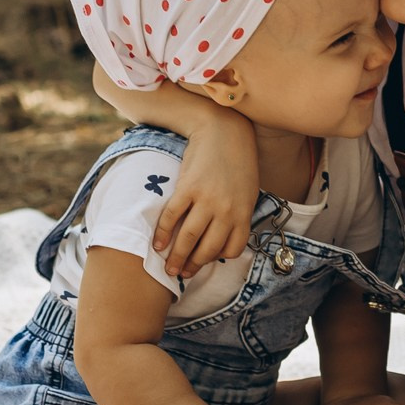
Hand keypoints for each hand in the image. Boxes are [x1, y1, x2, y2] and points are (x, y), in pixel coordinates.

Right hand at [152, 114, 258, 277]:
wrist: (223, 131)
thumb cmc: (236, 161)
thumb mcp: (246, 191)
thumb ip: (237, 214)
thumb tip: (221, 238)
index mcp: (243, 213)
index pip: (232, 249)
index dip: (216, 259)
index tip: (204, 263)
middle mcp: (226, 210)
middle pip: (208, 249)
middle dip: (192, 265)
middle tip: (180, 274)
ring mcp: (207, 200)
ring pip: (189, 237)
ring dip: (177, 257)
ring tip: (168, 268)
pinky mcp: (187, 188)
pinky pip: (172, 216)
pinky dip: (163, 233)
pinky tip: (157, 244)